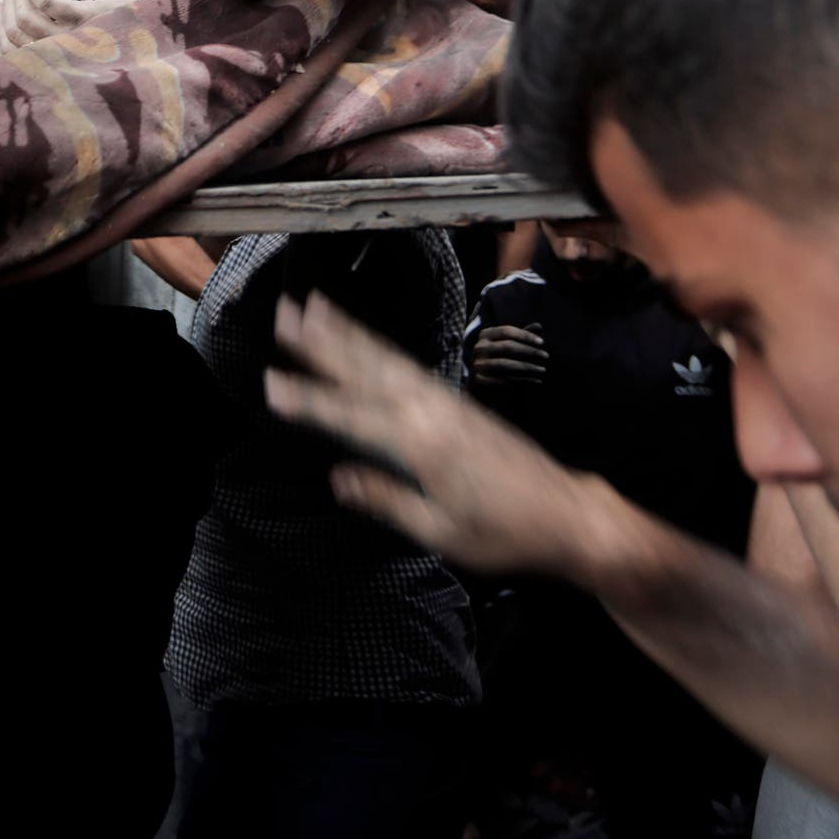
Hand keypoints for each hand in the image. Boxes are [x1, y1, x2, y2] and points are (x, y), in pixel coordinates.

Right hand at [266, 291, 634, 580]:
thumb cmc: (504, 533)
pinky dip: (380, 347)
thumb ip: (388, 499)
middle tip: (285, 314)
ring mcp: (447, 401)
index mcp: (424, 445)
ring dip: (348, 332)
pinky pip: (409, 365)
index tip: (272, 384)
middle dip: (323, 341)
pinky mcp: (459, 402)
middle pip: (367, 369)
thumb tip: (339, 477)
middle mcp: (433, 411)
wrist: (566, 514)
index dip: (310, 400)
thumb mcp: (442, 531)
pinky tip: (363, 340)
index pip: (353, 417)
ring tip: (315, 306)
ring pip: (387, 359)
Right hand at [466, 323, 552, 395]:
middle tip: (546, 355)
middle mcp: (479, 348)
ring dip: (527, 367)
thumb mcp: (508, 343)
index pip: (506, 331)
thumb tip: (539, 326)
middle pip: (507, 347)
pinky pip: (505, 380)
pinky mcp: (481, 380)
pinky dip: (523, 380)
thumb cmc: (498, 357)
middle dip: (529, 351)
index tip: (542, 342)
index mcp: (485, 335)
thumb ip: (522, 335)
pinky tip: (536, 380)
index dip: (525, 335)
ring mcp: (479, 364)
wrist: (480, 381)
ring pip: (507, 365)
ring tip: (542, 369)